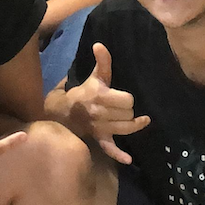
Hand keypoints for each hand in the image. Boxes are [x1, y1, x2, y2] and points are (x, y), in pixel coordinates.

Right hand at [63, 42, 148, 163]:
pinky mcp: (100, 139)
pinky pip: (109, 149)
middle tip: (124, 107)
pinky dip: (119, 155)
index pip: (127, 100)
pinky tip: (129, 160)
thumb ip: (102, 61)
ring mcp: (100, 128)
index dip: (128, 99)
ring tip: (140, 120)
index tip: (124, 97)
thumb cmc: (84, 92)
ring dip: (132, 125)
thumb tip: (99, 44)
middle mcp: (101, 113)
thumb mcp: (93, 76)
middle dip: (129, 110)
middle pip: (128, 115)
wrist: (64, 112)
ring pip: (125, 129)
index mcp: (100, 96)